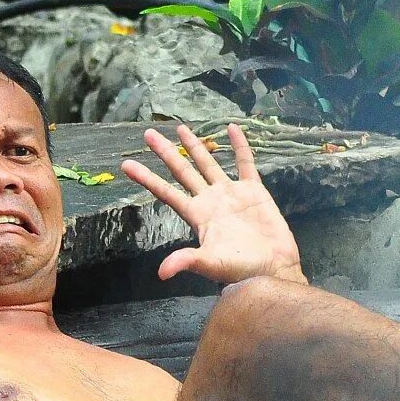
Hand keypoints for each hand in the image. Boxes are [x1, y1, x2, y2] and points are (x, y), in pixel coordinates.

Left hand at [120, 123, 304, 284]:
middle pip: (182, 171)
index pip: (166, 192)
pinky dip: (240, 146)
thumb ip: (188, 261)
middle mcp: (210, 200)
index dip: (146, 178)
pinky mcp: (254, 191)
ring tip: (181, 128)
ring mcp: (231, 193)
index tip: (126, 165)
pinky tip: (232, 128)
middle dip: (166, 153)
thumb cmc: (241, 269)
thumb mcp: (211, 264)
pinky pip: (245, 163)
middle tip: (148, 134)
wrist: (273, 268)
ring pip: (209, 163)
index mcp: (197, 215)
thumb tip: (162, 272)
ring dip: (196, 146)